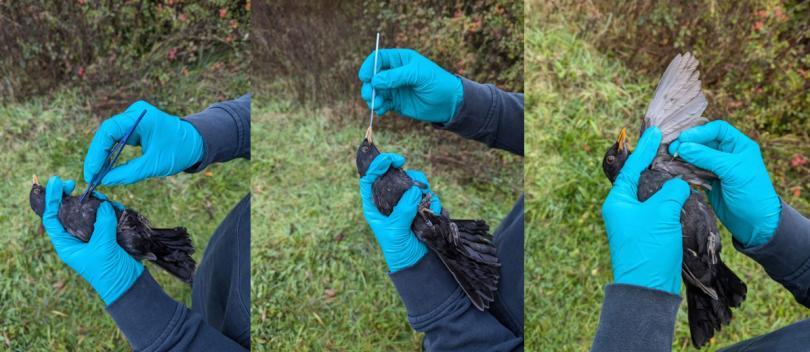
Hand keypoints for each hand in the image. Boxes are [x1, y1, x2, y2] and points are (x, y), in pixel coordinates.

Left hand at [42, 176, 142, 304]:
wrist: (128, 284)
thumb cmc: (108, 271)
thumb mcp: (103, 247)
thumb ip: (102, 224)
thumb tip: (103, 204)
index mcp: (66, 244)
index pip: (52, 218)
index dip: (51, 199)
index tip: (58, 182)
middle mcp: (77, 239)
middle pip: (70, 212)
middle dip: (76, 198)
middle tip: (83, 186)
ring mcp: (92, 237)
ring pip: (89, 213)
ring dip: (97, 203)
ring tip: (105, 199)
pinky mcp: (107, 236)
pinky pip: (105, 218)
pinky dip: (110, 210)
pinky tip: (116, 207)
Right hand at [84, 100, 203, 185]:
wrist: (197, 143)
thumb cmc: (179, 151)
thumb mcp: (154, 165)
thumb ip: (129, 173)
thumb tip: (105, 180)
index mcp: (141, 117)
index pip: (109, 130)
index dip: (97, 152)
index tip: (92, 171)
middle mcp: (135, 114)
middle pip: (106, 133)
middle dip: (97, 156)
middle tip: (91, 176)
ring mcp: (134, 119)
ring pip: (110, 137)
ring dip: (102, 156)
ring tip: (96, 175)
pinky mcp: (135, 128)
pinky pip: (117, 140)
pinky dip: (111, 154)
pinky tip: (105, 168)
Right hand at [358, 49, 463, 123]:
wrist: (448, 103)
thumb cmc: (437, 82)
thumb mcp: (418, 75)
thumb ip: (396, 76)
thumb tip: (375, 80)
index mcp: (400, 59)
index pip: (378, 58)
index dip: (369, 66)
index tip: (365, 77)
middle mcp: (394, 73)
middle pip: (372, 76)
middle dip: (368, 85)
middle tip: (369, 95)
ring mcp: (393, 88)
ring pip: (374, 91)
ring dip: (372, 98)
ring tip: (377, 105)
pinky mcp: (395, 102)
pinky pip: (381, 104)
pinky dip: (378, 107)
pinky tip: (382, 111)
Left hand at [359, 153, 441, 271]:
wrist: (415, 262)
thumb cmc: (398, 248)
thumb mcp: (395, 230)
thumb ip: (402, 210)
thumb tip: (414, 190)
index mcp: (374, 205)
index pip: (370, 178)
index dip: (378, 165)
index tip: (391, 159)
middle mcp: (389, 201)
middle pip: (396, 176)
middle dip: (408, 176)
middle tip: (417, 181)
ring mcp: (406, 203)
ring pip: (414, 183)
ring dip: (423, 189)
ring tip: (426, 205)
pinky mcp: (420, 207)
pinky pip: (428, 195)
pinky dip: (432, 201)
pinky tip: (432, 213)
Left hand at [602, 127, 690, 294]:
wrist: (648, 288)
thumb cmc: (649, 248)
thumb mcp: (661, 213)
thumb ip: (670, 191)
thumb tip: (678, 182)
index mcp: (617, 201)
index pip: (631, 167)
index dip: (645, 149)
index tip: (655, 132)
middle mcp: (622, 209)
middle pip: (639, 179)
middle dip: (655, 163)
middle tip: (669, 146)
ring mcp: (633, 222)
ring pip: (650, 194)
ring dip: (664, 181)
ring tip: (679, 165)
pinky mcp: (647, 233)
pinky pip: (658, 209)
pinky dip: (669, 199)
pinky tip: (682, 192)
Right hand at [669, 120, 780, 247]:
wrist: (754, 222)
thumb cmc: (751, 193)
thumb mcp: (732, 171)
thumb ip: (707, 157)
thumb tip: (682, 146)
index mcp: (739, 145)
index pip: (717, 129)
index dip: (700, 132)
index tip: (684, 139)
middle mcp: (727, 153)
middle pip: (703, 140)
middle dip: (688, 143)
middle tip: (672, 149)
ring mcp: (716, 167)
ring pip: (695, 154)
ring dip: (683, 155)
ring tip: (670, 158)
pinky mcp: (708, 179)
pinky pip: (692, 169)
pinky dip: (683, 168)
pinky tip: (675, 169)